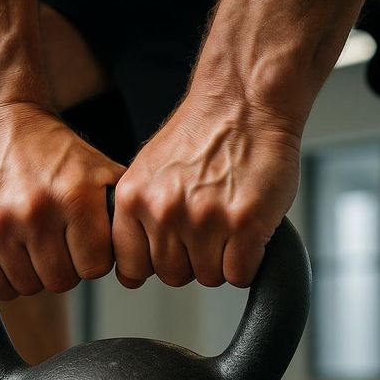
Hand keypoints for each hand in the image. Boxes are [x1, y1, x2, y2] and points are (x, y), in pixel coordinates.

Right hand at [0, 103, 124, 299]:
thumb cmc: (45, 148)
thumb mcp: (95, 167)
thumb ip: (118, 207)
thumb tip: (140, 247)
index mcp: (75, 195)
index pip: (95, 267)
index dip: (91, 260)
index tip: (82, 247)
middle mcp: (36, 210)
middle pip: (61, 281)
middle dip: (62, 267)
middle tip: (54, 244)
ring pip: (28, 286)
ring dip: (32, 273)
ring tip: (29, 245)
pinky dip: (3, 280)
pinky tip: (7, 256)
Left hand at [113, 96, 300, 287]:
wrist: (245, 101)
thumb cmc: (203, 134)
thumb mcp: (148, 170)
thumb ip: (137, 214)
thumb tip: (132, 268)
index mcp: (134, 198)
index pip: (131, 269)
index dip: (155, 262)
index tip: (170, 248)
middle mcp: (164, 211)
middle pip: (172, 276)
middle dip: (192, 260)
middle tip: (208, 227)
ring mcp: (205, 219)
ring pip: (208, 277)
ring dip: (222, 259)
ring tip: (229, 221)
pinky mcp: (245, 224)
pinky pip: (239, 275)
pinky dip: (248, 261)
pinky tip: (248, 230)